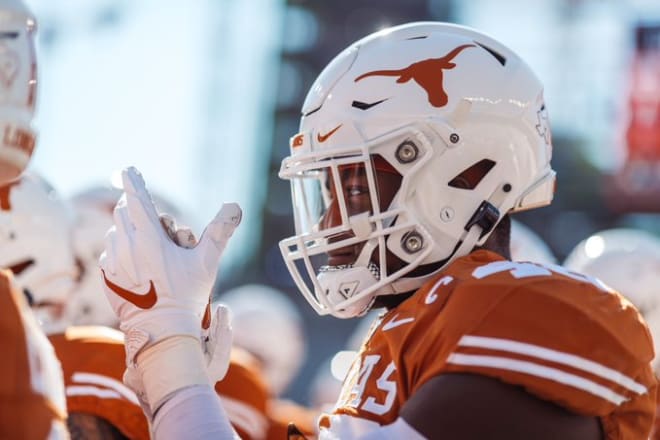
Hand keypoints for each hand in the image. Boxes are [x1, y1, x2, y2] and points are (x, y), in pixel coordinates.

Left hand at [99, 166, 240, 410]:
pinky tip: (138, 266)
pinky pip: (110, 252)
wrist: (161, 331)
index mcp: (149, 238)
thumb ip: (219, 231)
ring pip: (116, 231)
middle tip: (161, 228)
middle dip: (139, 211)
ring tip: (151, 248)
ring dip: (130, 231)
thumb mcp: (207, 262)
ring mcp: (113, 261)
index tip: (128, 169)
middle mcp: (126, 245)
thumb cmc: (186, 296)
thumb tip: (234, 206)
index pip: (137, 199)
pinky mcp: (107, 276)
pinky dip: (122, 251)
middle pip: (124, 212)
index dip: (133, 181)